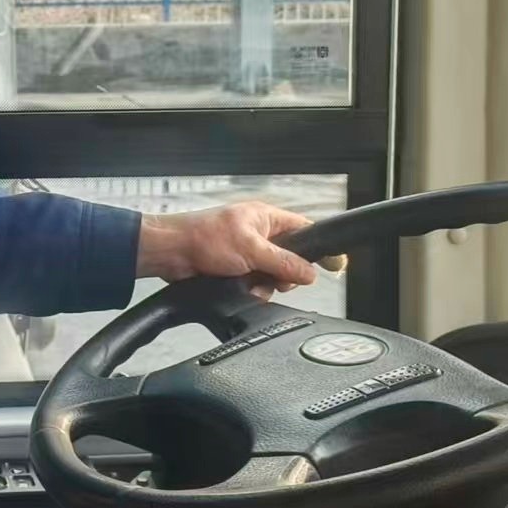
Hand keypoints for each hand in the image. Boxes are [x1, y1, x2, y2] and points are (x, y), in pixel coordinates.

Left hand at [134, 202, 347, 298]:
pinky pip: (256, 284)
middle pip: (291, 259)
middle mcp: (259, 233)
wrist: (171, 253)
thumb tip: (309, 273)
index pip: (305, 230)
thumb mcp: (252, 250)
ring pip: (273, 276)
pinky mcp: (235, 269)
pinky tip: (240, 288)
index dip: (320, 247)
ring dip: (265, 284)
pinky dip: (251, 289)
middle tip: (276, 278)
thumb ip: (284, 262)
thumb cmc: (204, 237)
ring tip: (250, 282)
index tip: (336, 264)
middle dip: (285, 274)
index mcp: (267, 218)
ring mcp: (247, 252)